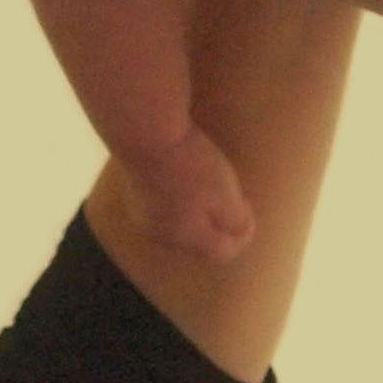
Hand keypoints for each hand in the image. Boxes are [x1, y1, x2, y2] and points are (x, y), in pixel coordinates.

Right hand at [104, 122, 259, 269]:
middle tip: (233, 201)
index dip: (243, 234)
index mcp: (186, 238)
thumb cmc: (190, 164)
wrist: (146, 132)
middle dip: (219, 225)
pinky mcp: (133, 190)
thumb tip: (239, 232)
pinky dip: (179, 198)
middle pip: (198, 240)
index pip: (222, 251)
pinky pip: (163, 204)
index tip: (250, 209)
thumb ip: (236, 220)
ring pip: (179, 223)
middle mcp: (161, 234)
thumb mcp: (225, 195)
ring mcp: (143, 213)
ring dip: (197, 212)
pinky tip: (184, 177)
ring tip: (210, 189)